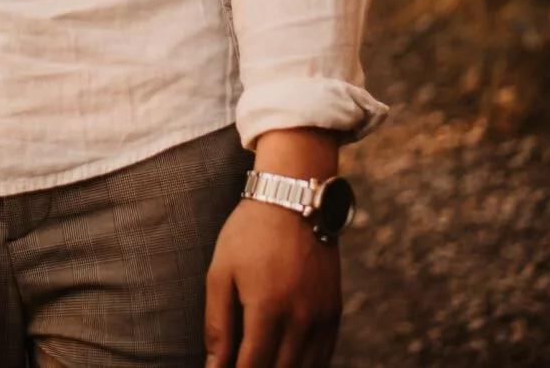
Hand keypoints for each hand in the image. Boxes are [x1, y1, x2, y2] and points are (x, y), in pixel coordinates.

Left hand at [205, 135, 344, 367]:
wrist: (294, 198)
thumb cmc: (249, 234)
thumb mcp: (221, 273)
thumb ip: (218, 324)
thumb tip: (215, 366)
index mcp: (268, 308)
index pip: (251, 366)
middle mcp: (301, 318)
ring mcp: (322, 316)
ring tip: (260, 364)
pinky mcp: (335, 310)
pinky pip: (324, 355)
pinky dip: (307, 366)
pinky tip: (286, 363)